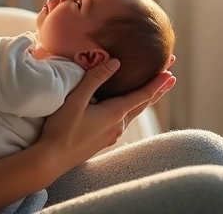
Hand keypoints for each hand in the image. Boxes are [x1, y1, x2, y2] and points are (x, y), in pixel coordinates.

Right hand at [38, 57, 176, 170]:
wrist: (51, 160)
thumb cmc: (61, 129)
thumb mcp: (76, 99)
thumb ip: (95, 78)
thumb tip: (116, 62)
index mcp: (114, 114)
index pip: (142, 96)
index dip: (157, 84)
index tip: (171, 73)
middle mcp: (118, 125)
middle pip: (142, 104)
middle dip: (157, 90)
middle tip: (171, 76)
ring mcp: (111, 135)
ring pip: (133, 113)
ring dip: (145, 100)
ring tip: (155, 90)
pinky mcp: (103, 140)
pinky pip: (123, 121)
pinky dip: (132, 109)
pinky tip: (126, 108)